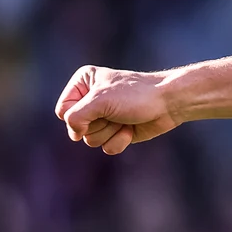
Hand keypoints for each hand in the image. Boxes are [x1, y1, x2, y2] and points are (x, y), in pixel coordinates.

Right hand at [55, 66, 179, 154]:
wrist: (169, 104)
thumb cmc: (135, 95)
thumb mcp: (99, 100)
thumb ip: (76, 116)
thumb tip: (74, 135)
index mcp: (83, 83)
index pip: (63, 110)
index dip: (77, 116)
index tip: (97, 106)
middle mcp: (90, 100)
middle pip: (76, 128)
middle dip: (99, 124)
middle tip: (116, 112)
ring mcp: (103, 117)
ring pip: (91, 140)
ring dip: (110, 132)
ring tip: (124, 118)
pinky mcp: (116, 132)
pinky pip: (106, 148)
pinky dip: (120, 141)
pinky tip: (131, 129)